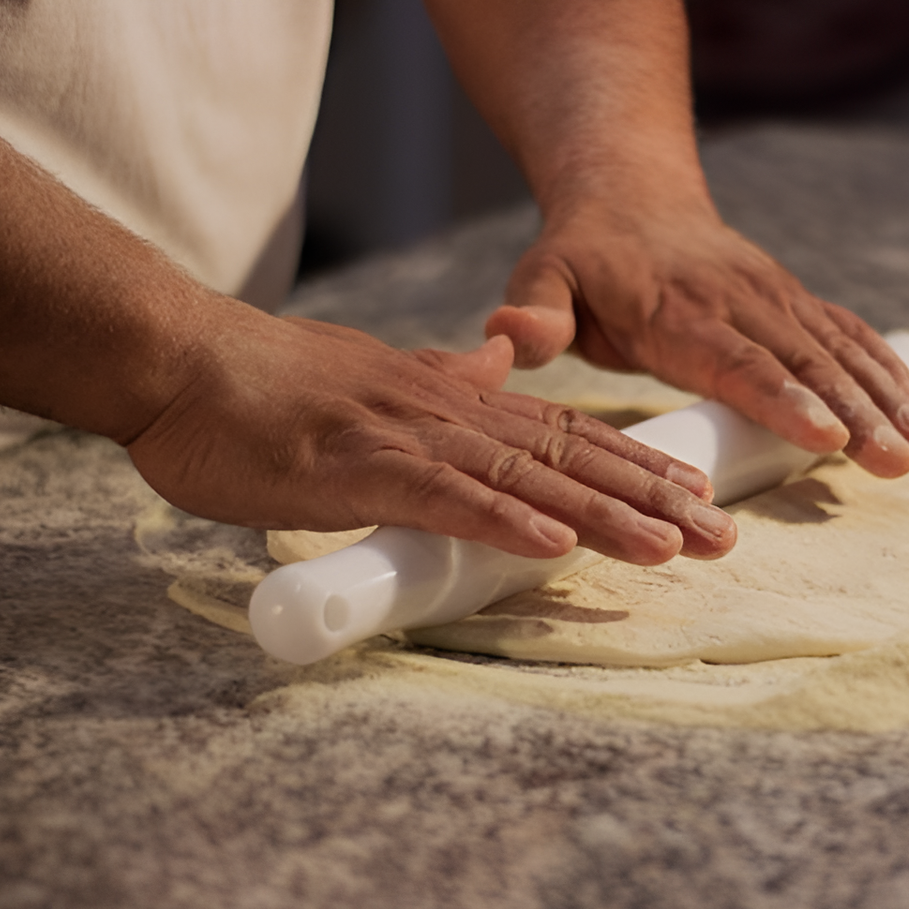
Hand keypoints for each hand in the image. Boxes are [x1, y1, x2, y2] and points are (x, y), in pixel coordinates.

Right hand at [123, 304, 735, 564]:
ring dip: (603, 514)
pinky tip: (556, 546)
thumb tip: (498, 366)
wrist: (184, 360)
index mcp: (458, 401)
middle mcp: (451, 413)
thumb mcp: (381, 375)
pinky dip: (503, 521)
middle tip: (723, 537)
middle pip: (570, 457)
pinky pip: (445, 498)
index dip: (638, 467)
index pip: (568, 436)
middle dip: (652, 499)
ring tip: (674, 547)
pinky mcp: (359, 467)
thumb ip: (446, 377)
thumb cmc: (274, 382)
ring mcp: (409, 437)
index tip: (700, 498)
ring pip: (526, 478)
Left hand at [485, 201, 908, 477]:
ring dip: (885, 395)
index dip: (781, 396)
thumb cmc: (582, 254)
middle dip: (855, 410)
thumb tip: (507, 338)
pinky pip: (849, 334)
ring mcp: (774, 298)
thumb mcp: (543, 274)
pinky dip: (888, 370)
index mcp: (676, 308)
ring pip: (837, 347)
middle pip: (803, 359)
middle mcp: (738, 301)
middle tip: (894, 459)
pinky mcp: (795, 302)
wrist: (632, 192)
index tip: (825, 434)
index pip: (736, 358)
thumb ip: (533, 310)